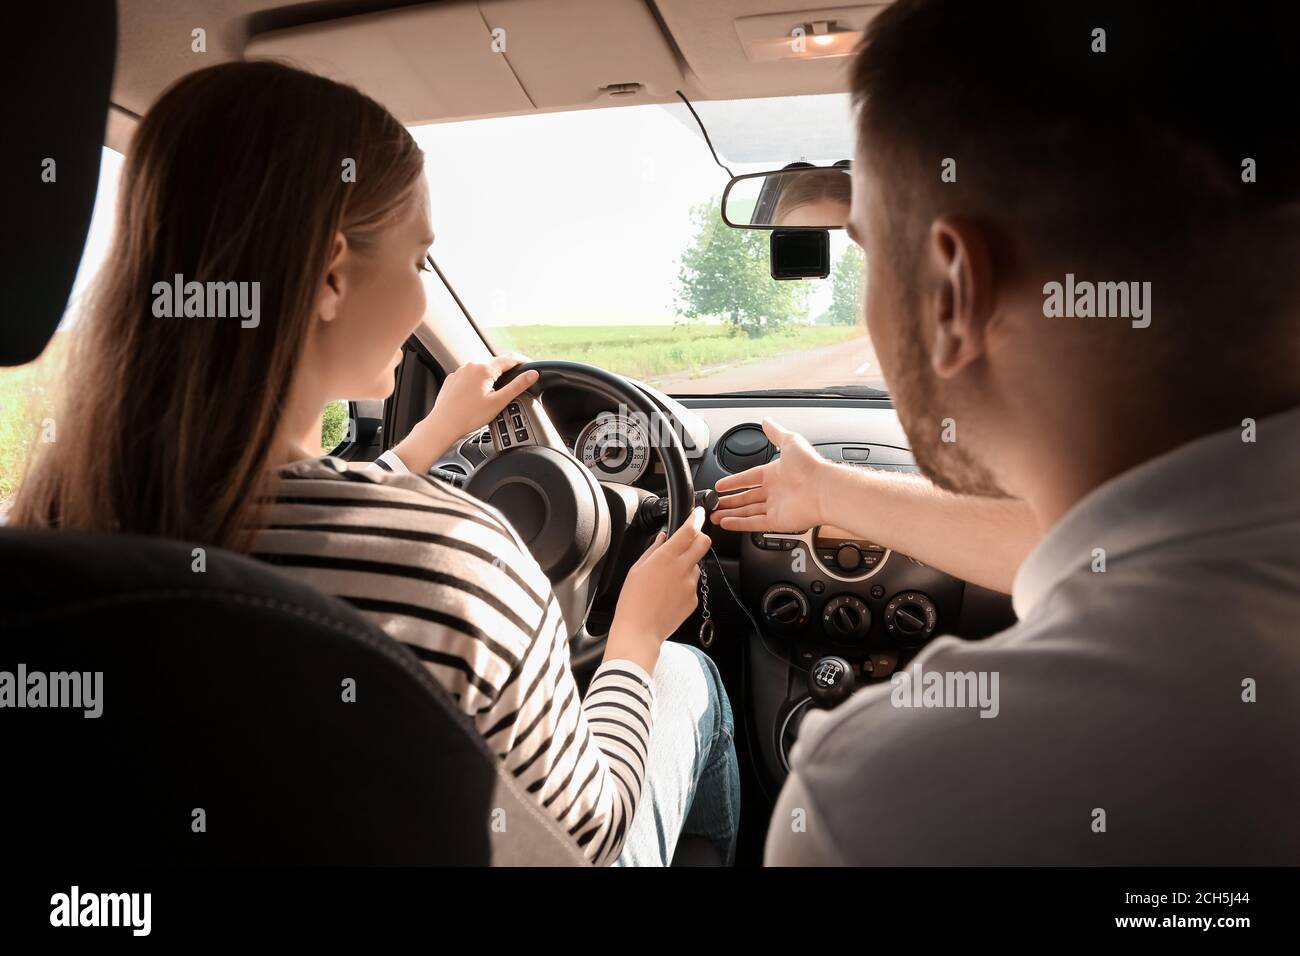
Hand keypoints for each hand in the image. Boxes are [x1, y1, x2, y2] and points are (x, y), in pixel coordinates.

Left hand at [392, 355, 538, 471]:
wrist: (443, 425)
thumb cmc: (469, 416)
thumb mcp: (498, 402)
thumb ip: (517, 386)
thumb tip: (532, 374)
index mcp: (484, 368)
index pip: (510, 359)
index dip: (522, 362)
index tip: (529, 366)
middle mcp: (471, 365)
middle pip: (495, 363)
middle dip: (507, 371)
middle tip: (516, 381)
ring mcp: (460, 372)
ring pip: (482, 370)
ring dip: (492, 376)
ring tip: (497, 392)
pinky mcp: (453, 379)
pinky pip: (470, 376)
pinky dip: (478, 382)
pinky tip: (479, 396)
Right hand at [606, 507, 711, 673]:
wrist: (640, 631)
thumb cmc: (632, 601)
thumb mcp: (636, 569)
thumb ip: (654, 550)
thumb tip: (663, 538)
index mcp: (666, 557)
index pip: (689, 531)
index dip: (696, 518)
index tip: (698, 512)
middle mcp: (682, 568)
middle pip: (704, 543)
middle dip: (700, 537)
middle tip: (689, 540)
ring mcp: (690, 584)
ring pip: (696, 565)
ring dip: (687, 565)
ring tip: (666, 580)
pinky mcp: (694, 599)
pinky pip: (692, 584)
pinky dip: (684, 584)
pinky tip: (668, 594)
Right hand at [711, 418, 832, 532]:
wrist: (824, 490)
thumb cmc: (810, 466)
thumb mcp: (790, 441)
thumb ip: (776, 432)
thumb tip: (766, 420)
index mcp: (776, 473)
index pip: (749, 478)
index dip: (734, 482)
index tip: (721, 486)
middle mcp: (775, 490)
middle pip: (747, 497)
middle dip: (730, 500)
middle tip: (715, 503)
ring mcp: (776, 507)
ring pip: (748, 511)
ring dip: (731, 513)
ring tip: (715, 515)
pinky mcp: (778, 522)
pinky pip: (754, 523)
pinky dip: (739, 524)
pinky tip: (726, 523)